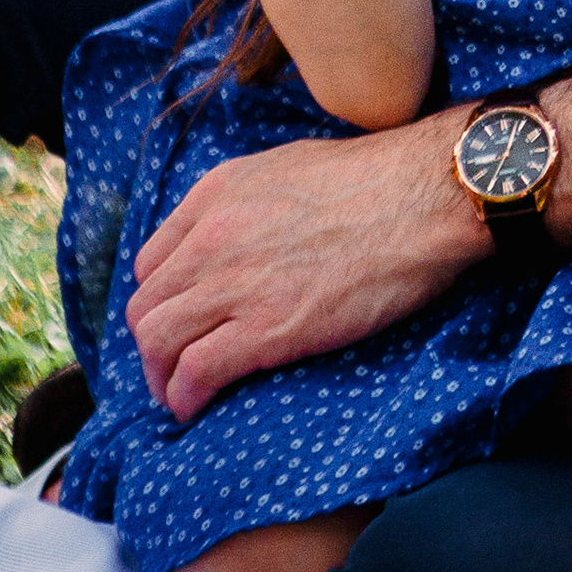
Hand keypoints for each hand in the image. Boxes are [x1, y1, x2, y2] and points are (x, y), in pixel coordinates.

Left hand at [126, 122, 485, 418]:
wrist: (424, 196)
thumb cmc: (379, 180)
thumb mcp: (293, 165)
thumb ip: (251, 199)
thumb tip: (250, 232)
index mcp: (219, 192)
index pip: (153, 260)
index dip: (161, 299)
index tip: (178, 320)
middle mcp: (213, 236)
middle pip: (146, 306)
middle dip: (151, 346)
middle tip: (170, 368)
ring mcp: (236, 283)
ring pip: (157, 341)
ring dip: (160, 377)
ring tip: (176, 395)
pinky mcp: (266, 328)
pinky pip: (196, 371)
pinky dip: (184, 396)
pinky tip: (194, 406)